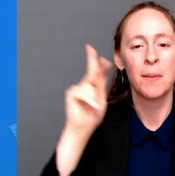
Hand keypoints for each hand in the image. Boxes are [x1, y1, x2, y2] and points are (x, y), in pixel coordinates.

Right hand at [55, 44, 111, 175]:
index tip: (92, 50)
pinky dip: (89, 100)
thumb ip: (102, 84)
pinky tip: (91, 106)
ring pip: (89, 85)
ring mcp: (76, 89)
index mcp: (94, 87)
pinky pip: (83, 92)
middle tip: (89, 48)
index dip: (96, 61)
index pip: (96, 72)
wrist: (84, 127)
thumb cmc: (93, 116)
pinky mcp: (71, 94)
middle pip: (91, 71)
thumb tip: (103, 69)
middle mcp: (84, 86)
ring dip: (95, 97)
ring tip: (95, 107)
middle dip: (91, 60)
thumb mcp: (102, 98)